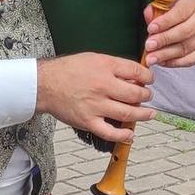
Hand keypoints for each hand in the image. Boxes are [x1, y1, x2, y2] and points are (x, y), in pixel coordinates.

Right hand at [35, 52, 154, 143]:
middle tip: (148, 96)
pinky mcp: (88, 122)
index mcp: (105, 67)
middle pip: (136, 94)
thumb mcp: (93, 58)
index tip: (149, 80)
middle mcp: (103, 86)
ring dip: (143, 114)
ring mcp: (96, 106)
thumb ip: (114, 66)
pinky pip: (110, 133)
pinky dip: (123, 135)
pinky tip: (130, 134)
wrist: (45, 84)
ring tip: (149, 113)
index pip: (136, 72)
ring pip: (128, 113)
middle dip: (147, 96)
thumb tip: (134, 74)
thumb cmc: (67, 70)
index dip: (148, 77)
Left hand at [143, 0, 194, 67]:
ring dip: (166, 54)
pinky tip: (162, 62)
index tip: (150, 29)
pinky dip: (175, 62)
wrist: (188, 15)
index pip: (180, 12)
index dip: (165, 22)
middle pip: (184, 32)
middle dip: (164, 40)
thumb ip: (155, 9)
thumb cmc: (174, 10)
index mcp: (192, 3)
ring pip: (186, 47)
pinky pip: (190, 59)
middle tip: (149, 45)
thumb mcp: (164, 4)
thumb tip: (150, 16)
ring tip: (151, 57)